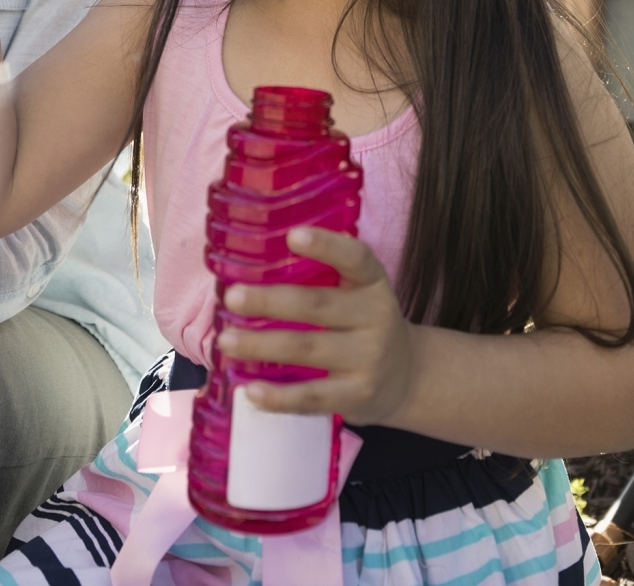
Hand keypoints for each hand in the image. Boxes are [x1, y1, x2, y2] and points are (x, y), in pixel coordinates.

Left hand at [215, 227, 416, 424]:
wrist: (407, 378)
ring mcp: (368, 359)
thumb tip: (252, 266)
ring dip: (261, 345)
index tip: (293, 236)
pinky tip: (250, 391)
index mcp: (373, 284)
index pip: (356, 258)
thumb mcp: (360, 295)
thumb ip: (325, 279)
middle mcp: (376, 318)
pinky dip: (279, 397)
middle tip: (232, 297)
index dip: (326, 245)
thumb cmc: (365, 326)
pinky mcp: (357, 396)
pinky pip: (313, 397)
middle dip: (269, 302)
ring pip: (308, 349)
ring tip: (226, 340)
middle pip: (317, 305)